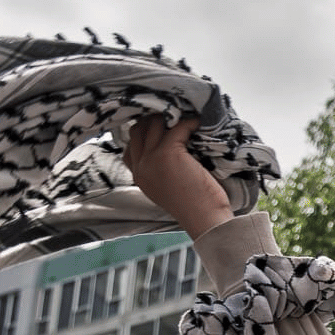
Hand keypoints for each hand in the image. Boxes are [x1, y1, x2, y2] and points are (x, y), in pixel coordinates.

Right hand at [126, 116, 232, 238]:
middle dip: (152, 120)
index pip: (129, 148)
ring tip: (184, 115)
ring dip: (169, 117)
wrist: (205, 219)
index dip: (142, 134)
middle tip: (171, 115)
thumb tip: (164, 147)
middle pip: (138, 131)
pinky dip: (188, 122)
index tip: (157, 127)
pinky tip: (198, 122)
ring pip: (153, 125)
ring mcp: (152, 159)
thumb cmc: (194, 206)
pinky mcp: (168, 153)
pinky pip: (177, 127)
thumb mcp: (166, 189)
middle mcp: (141, 167)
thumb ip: (158, 171)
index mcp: (139, 177)